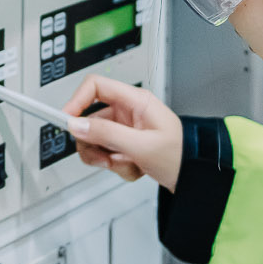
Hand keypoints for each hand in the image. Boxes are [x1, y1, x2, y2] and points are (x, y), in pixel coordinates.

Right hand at [62, 75, 182, 189]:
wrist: (195, 176)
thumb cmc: (180, 155)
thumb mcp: (141, 145)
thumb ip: (107, 134)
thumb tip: (77, 125)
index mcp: (135, 101)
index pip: (96, 87)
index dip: (77, 100)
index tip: (67, 121)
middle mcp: (128, 112)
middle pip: (90, 120)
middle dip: (94, 143)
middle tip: (104, 158)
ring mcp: (125, 129)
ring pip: (96, 140)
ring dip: (105, 158)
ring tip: (125, 164)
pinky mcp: (125, 145)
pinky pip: (106, 154)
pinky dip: (116, 166)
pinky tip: (134, 168)